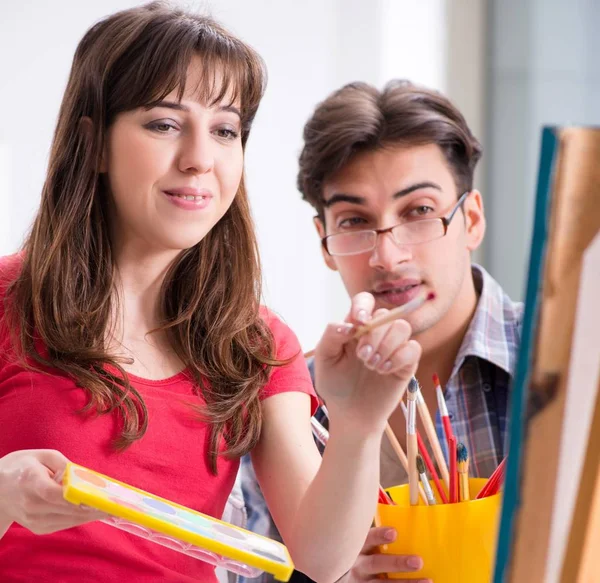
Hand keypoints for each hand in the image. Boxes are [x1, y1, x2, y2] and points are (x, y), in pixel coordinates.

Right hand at [0, 449, 104, 534]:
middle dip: (92, 507)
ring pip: (68, 520)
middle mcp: (30, 503)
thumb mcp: (42, 455)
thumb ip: (64, 464)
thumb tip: (82, 477)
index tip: (97, 496)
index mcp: (30, 481)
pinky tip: (93, 511)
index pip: (54, 493)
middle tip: (113, 503)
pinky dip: (79, 518)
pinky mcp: (37, 528)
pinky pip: (64, 524)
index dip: (77, 497)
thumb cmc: (22, 467)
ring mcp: (32, 519)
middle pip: (66, 509)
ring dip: (90, 514)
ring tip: (109, 507)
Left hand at [315, 292, 420, 432]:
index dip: (364, 305)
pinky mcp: (406, 363)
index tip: (360, 320)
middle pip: (385, 315)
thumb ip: (331, 335)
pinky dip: (399, 358)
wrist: (350, 413)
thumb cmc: (336, 384)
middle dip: (373, 335)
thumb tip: (350, 324)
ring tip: (373, 365)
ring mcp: (393, 347)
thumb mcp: (325, 359)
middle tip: (362, 357)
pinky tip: (385, 370)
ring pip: (402, 327)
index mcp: (356, 327)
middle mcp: (376, 333)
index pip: (365, 301)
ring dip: (387, 345)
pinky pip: (413, 348)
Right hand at [336, 527, 430, 582]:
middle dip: (397, 563)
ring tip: (426, 581)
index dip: (379, 535)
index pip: (367, 538)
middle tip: (417, 561)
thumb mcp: (360, 542)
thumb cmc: (356, 555)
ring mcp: (361, 582)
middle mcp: (358, 564)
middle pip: (376, 563)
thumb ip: (374, 532)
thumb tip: (397, 508)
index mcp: (357, 546)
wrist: (340, 577)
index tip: (394, 532)